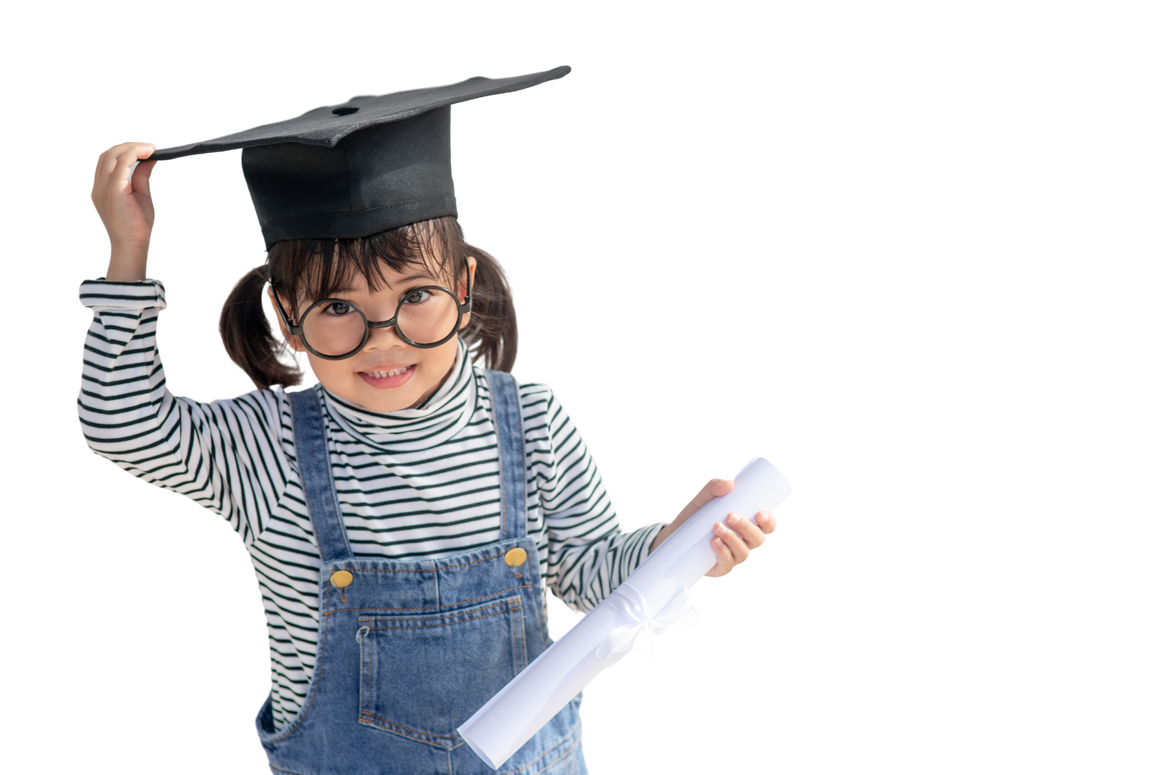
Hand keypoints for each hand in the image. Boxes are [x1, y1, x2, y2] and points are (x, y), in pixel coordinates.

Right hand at [89, 141, 158, 268]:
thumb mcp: (140, 195)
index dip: (126, 151)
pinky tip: (149, 152)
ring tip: (151, 147)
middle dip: (129, 146)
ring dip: (133, 147)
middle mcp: (98, 185)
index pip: (109, 161)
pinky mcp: (113, 190)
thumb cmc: (137, 226)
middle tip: (151, 145)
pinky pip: (122, 163)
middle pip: (108, 154)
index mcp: (102, 188)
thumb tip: (150, 159)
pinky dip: (135, 153)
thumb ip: (141, 176)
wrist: (131, 246)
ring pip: (112, 155)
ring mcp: (103, 187)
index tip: (146, 149)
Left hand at [649, 476, 772, 578]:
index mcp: (746, 527)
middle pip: (758, 540)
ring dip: (732, 539)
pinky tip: (715, 542)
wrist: (672, 535)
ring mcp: (732, 556)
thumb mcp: (702, 498)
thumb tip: (729, 482)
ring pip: (743, 552)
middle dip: (747, 527)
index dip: (768, 521)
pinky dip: (722, 553)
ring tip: (717, 526)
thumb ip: (713, 487)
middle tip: (731, 515)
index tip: (760, 512)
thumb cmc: (694, 517)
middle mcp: (743, 543)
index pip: (766, 527)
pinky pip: (727, 564)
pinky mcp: (719, 567)